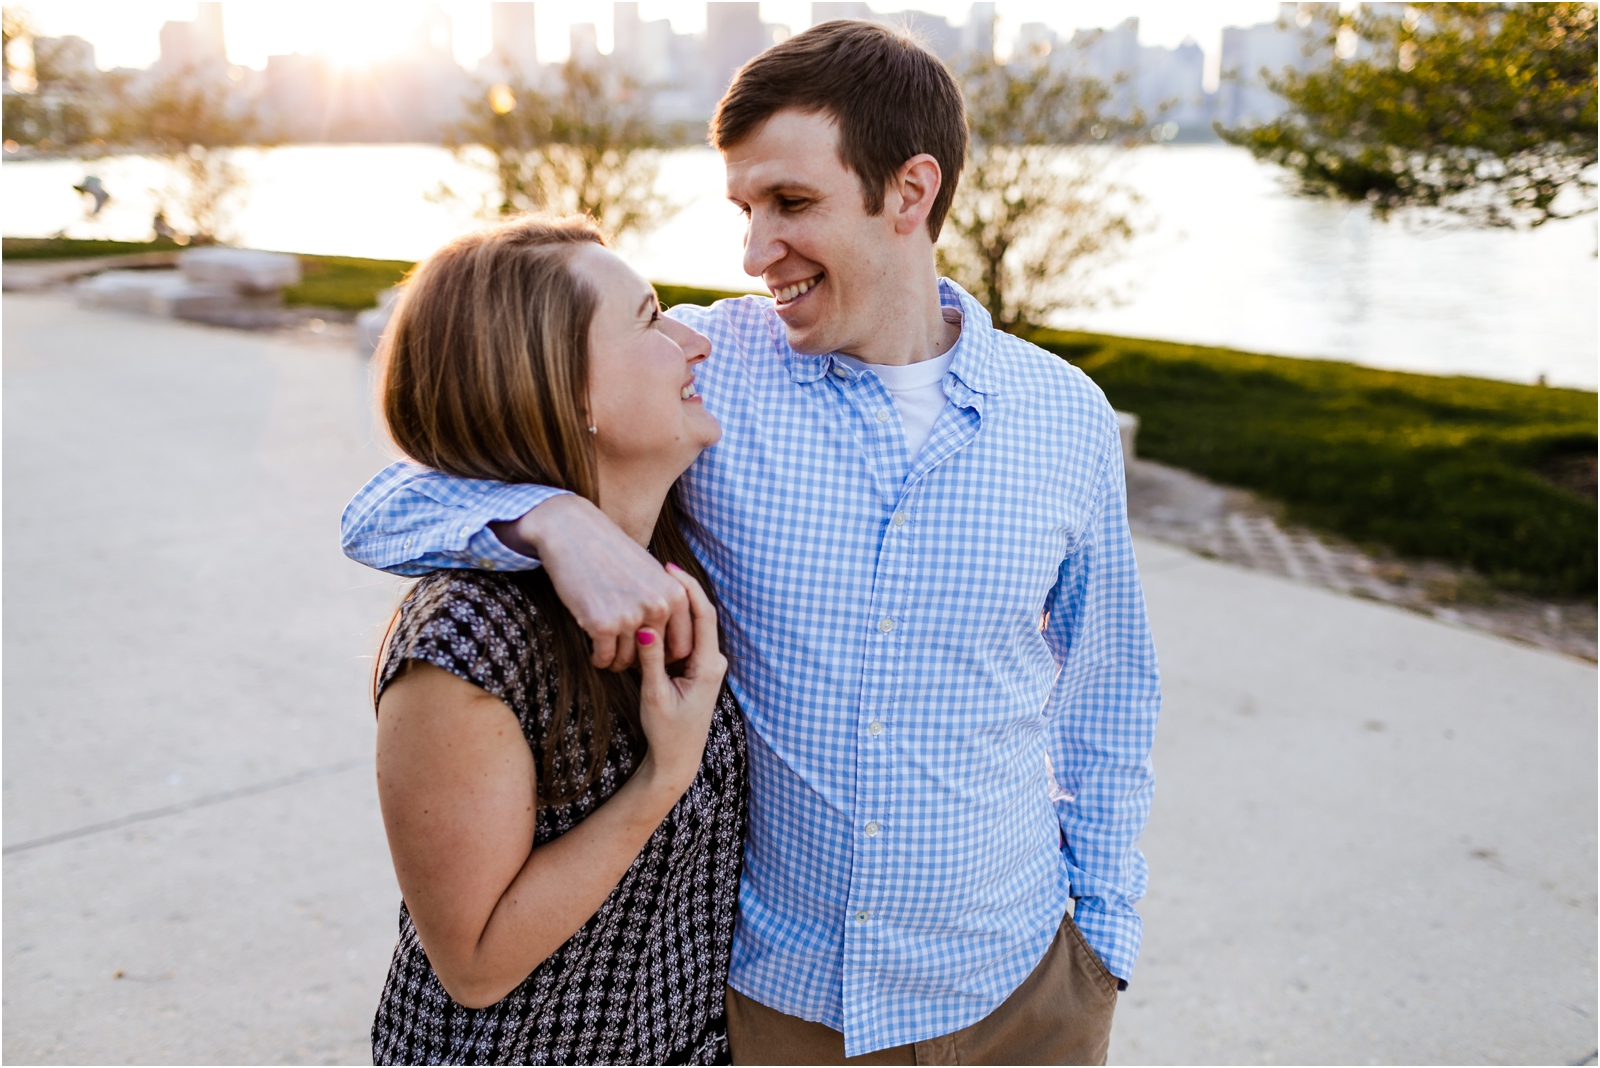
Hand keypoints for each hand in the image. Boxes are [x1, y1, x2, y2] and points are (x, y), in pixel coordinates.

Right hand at [495, 495, 691, 669]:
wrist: (574, 533)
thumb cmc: (612, 553)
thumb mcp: (652, 573)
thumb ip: (667, 602)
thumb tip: (672, 639)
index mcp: (675, 595)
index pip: (683, 646)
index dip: (667, 656)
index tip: (653, 656)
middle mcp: (658, 607)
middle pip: (656, 658)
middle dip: (642, 663)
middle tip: (627, 656)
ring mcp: (630, 616)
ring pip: (628, 660)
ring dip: (617, 662)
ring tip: (608, 652)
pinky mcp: (602, 623)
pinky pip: (604, 657)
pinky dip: (599, 658)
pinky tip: (594, 650)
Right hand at [634, 565, 726, 791]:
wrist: (678, 758)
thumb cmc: (666, 732)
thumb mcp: (654, 695)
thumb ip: (651, 660)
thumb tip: (644, 626)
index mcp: (708, 666)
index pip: (703, 615)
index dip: (688, 588)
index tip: (668, 567)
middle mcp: (714, 661)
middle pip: (699, 615)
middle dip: (680, 589)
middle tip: (656, 565)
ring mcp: (707, 664)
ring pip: (692, 625)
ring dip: (675, 604)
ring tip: (652, 579)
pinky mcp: (697, 668)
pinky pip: (686, 637)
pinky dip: (672, 621)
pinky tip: (653, 606)